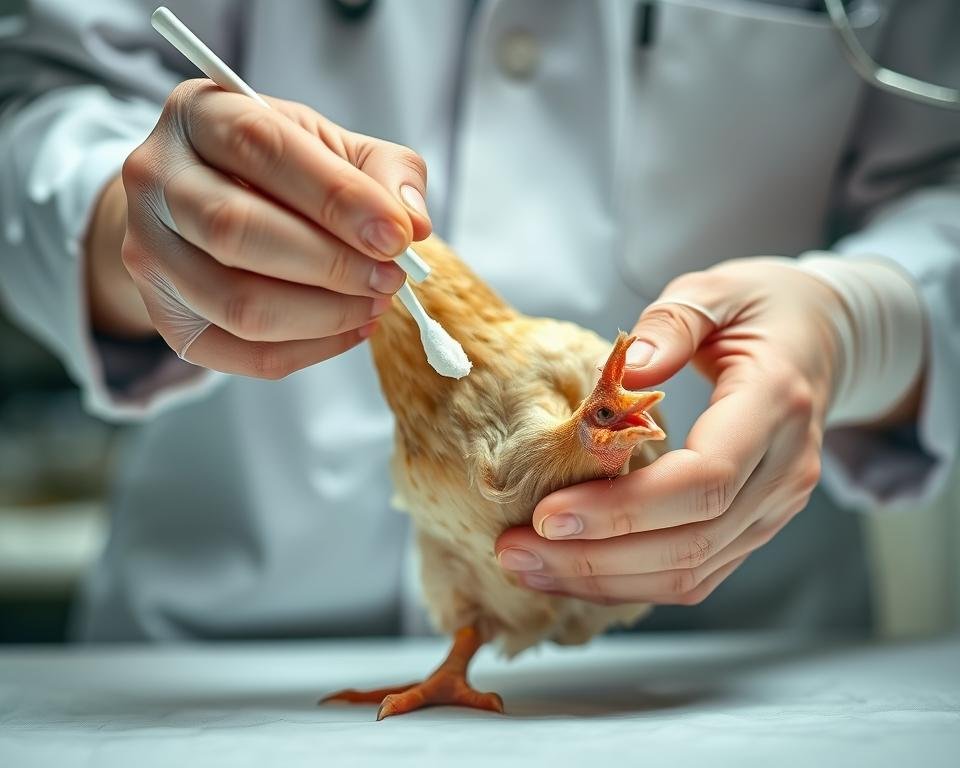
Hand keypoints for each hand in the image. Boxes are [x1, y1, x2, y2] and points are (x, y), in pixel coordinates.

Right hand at [85, 79, 430, 377]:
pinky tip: (351, 329)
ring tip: (375, 303)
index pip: (263, 148)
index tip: (397, 235)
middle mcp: (156, 179)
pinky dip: (308, 350)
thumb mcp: (332, 145)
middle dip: (332, 264)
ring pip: (235, 303)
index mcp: (200, 114)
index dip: (337, 197)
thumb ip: (382, 171)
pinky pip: (238, 351)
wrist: (207, 203)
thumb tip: (412, 222)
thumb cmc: (280, 170)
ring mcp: (148, 252)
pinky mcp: (164, 316)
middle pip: (237, 230)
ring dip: (323, 314)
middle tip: (391, 277)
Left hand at [495, 258, 850, 605]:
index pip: (706, 479)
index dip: (625, 508)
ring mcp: (774, 507)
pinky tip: (573, 571)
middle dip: (596, 557)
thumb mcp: (717, 289)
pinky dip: (631, 582)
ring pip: (691, 572)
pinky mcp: (754, 527)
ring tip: (528, 567)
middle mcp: (785, 470)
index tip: (548, 515)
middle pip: (691, 541)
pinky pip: (694, 572)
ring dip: (604, 580)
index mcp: (777, 404)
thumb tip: (628, 369)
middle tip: (515, 551)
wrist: (821, 340)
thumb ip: (672, 324)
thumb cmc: (762, 309)